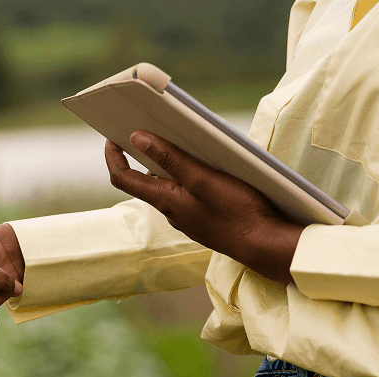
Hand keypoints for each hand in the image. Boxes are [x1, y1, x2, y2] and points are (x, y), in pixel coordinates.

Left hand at [105, 131, 303, 285]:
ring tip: (183, 141)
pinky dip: (189, 177)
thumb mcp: (203, 179)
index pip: (122, 179)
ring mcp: (188, 216)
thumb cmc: (238, 212)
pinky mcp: (205, 218)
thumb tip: (137, 138)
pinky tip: (207, 166)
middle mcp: (171, 210)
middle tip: (149, 128)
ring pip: (170, 186)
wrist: (266, 246)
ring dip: (171, 164)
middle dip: (144, 154)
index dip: (113, 157)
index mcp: (165, 200)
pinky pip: (188, 194)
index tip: (112, 136)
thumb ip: (170, 159)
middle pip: (146, 179)